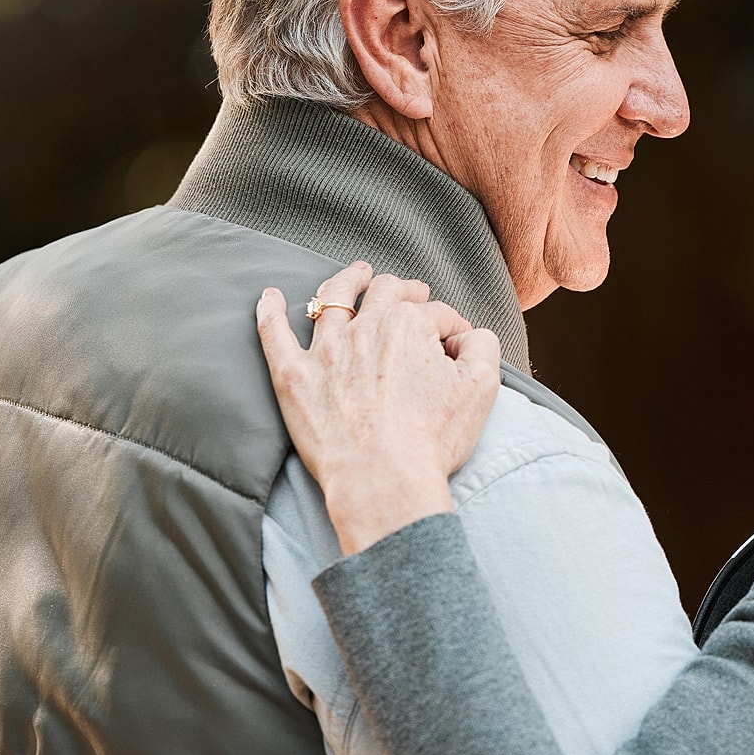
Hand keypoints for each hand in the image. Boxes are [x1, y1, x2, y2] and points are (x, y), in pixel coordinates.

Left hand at [256, 262, 502, 553]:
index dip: (452, 330)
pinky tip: (271, 296)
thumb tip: (468, 336)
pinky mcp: (293, 376)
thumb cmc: (432, 440)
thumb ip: (482, 346)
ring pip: (333, 298)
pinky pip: (274, 334)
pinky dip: (270, 311)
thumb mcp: (481, 389)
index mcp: (410, 324)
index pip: (437, 315)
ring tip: (356, 274)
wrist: (382, 480)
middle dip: (404, 289)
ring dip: (347, 281)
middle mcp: (365, 326)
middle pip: (386, 293)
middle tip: (412, 293)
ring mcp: (325, 350)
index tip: (457, 348)